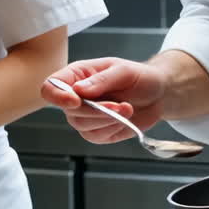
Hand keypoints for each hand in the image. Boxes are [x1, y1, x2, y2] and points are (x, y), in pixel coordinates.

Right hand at [42, 50, 208, 143]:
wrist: (158, 94)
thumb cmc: (139, 77)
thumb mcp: (124, 71)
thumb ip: (102, 80)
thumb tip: (79, 90)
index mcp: (76, 76)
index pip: (50, 87)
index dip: (57, 96)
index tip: (75, 100)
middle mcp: (75, 97)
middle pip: (69, 111)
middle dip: (96, 111)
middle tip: (120, 105)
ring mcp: (84, 117)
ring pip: (82, 126)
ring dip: (107, 120)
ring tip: (127, 108)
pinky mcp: (97, 132)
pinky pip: (96, 137)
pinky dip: (113, 129)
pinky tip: (125, 118)